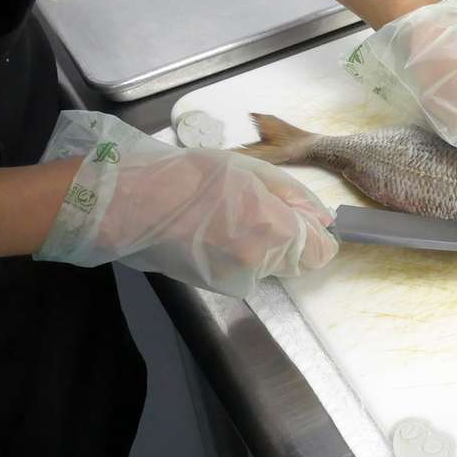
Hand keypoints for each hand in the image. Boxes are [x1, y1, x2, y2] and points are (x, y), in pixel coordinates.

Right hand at [35, 112, 336, 295]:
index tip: (303, 217)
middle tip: (256, 205)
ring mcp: (235, 279)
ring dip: (261, 243)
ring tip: (228, 214)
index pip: (321, 251)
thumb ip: (294, 197)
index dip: (317, 233)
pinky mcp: (215, 286)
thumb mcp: (252, 170)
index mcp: (273, 230)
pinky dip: (238, 252)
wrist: (134, 203)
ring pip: (269, 265)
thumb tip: (322, 218)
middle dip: (288, 236)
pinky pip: (244, 269)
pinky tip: (213, 229)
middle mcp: (258, 263)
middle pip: (296, 259)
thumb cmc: (191, 176)